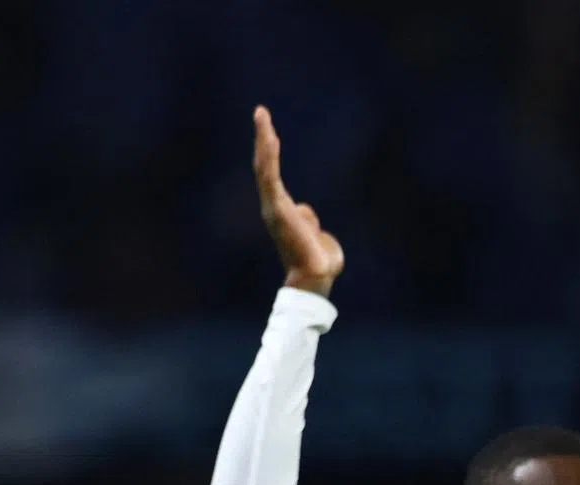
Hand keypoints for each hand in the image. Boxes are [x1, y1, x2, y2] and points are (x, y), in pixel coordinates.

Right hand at [253, 106, 343, 296]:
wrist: (316, 276)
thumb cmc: (318, 261)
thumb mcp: (315, 233)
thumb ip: (308, 220)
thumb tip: (305, 212)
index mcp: (283, 211)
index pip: (273, 176)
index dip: (270, 152)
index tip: (269, 130)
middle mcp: (274, 207)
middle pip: (265, 167)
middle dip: (263, 139)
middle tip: (261, 112)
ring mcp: (274, 207)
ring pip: (265, 168)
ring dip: (264, 141)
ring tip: (262, 116)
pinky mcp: (277, 208)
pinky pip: (270, 177)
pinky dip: (268, 156)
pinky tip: (268, 137)